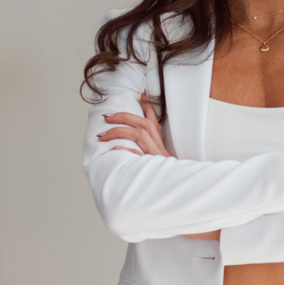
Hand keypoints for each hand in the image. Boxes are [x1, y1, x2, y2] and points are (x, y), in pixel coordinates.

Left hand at [97, 93, 215, 239]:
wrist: (182, 190)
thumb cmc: (167, 176)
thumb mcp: (159, 158)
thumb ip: (147, 149)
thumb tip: (126, 147)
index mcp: (160, 141)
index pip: (152, 117)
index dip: (145, 104)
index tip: (139, 94)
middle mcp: (158, 145)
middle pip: (141, 122)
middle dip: (122, 116)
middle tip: (106, 116)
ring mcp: (155, 155)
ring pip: (137, 134)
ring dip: (118, 132)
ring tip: (102, 136)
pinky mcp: (152, 165)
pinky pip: (136, 155)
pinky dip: (124, 151)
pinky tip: (113, 151)